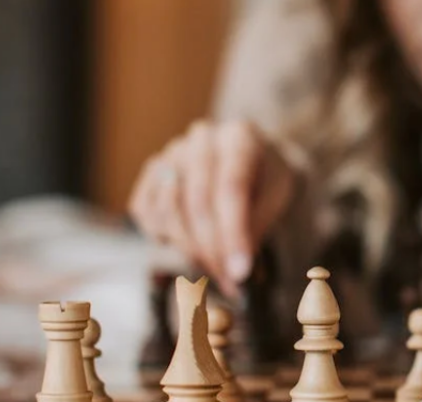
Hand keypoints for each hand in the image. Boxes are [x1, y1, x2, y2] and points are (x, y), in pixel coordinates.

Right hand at [129, 119, 294, 297]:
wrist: (249, 160)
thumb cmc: (265, 180)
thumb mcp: (277, 196)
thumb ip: (258, 225)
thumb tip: (235, 268)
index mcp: (239, 138)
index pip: (231, 188)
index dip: (233, 234)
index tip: (239, 273)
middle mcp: (201, 139)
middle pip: (197, 202)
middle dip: (211, 250)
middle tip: (228, 282)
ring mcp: (172, 152)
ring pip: (168, 210)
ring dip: (189, 249)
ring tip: (214, 266)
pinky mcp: (152, 170)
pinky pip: (144, 211)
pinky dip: (161, 235)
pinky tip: (187, 241)